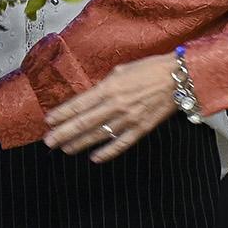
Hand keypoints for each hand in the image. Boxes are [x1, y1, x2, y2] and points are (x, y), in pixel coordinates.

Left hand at [42, 53, 177, 161]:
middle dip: (64, 132)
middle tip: (49, 141)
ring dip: (80, 143)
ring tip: (65, 149)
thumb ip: (103, 86)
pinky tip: (94, 158)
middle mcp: (116, 105)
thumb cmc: (148, 69)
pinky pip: (121, 143)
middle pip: (85, 122)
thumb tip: (89, 97)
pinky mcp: (141, 128)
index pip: (79, 104)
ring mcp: (129, 119)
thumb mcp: (120, 71)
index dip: (62, 113)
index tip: (48, 120)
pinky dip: (107, 152)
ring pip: (99, 135)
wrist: (179, 78)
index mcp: (109, 88)